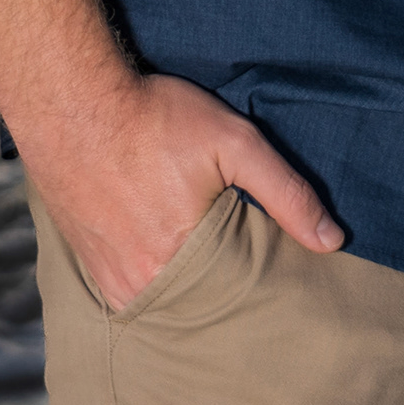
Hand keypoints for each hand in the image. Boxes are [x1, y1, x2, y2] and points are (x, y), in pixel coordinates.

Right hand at [26, 69, 339, 310]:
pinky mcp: (88, 266)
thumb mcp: (233, 142)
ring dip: (184, 287)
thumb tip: (333, 241)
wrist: (70, 102)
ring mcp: (110, 279)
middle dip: (220, 289)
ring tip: (203, 259)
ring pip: (163, 300)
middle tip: (235, 258)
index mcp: (182, 263)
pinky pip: (130, 292)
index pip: (236, 297)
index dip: (256, 281)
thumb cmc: (154, 118)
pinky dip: (151, 280)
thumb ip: (285, 193)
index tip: (269, 266)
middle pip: (198, 303)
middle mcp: (142, 283)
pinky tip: (165, 255)